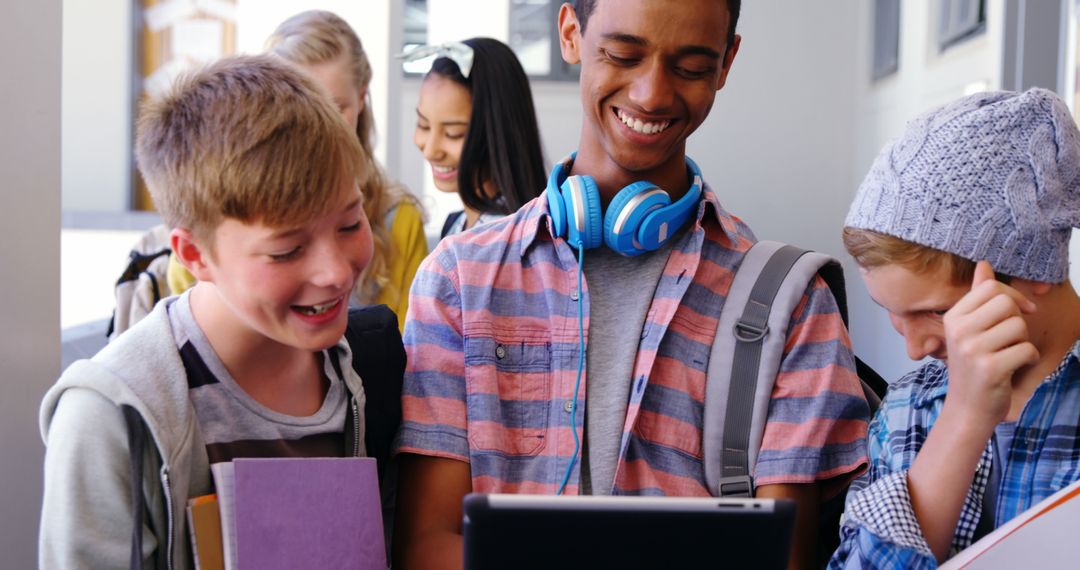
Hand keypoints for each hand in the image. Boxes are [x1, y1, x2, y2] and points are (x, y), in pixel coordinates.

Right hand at [941, 261, 1038, 428]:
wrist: (967, 408)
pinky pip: (1027, 349)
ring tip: (1008, 354)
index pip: (990, 288)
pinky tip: (1013, 368)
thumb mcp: (969, 329)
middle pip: (1006, 304)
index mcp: (953, 318)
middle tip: (1008, 339)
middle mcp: (959, 331)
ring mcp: (973, 350)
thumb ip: (977, 296)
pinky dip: (1028, 359)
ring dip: (1023, 341)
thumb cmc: (972, 368)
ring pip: (1019, 326)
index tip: (1020, 312)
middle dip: (1017, 320)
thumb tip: (984, 265)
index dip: (1013, 297)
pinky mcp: (990, 368)